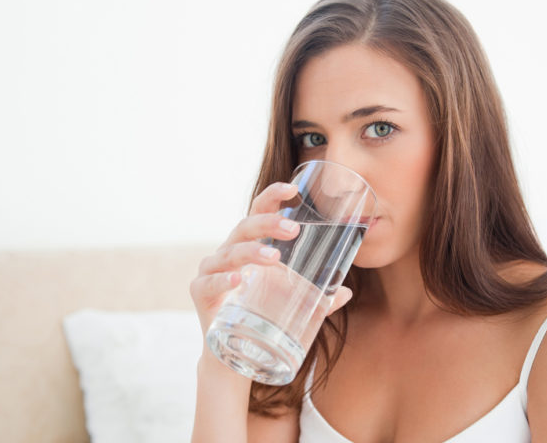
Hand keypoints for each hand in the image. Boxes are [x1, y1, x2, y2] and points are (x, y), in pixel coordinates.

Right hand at [189, 181, 353, 340]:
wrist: (234, 359)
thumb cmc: (262, 320)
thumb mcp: (293, 305)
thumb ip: (318, 299)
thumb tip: (346, 292)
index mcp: (249, 246)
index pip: (258, 212)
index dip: (272, 196)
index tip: (292, 188)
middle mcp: (228, 253)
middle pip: (244, 228)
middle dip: (267, 224)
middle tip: (293, 230)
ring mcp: (211, 272)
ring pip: (228, 253)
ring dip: (251, 252)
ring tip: (274, 257)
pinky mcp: (200, 295)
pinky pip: (208, 284)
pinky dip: (222, 280)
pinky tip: (238, 280)